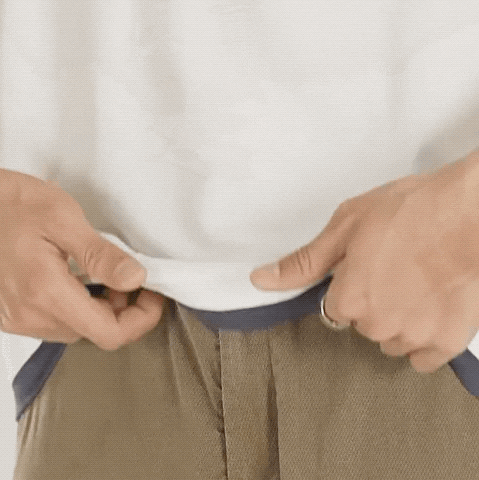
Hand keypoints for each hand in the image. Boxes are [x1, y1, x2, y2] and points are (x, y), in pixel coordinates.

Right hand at [0, 162, 163, 349]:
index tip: (153, 294)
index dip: (141, 319)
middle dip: (123, 309)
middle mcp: (30, 317)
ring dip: (100, 308)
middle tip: (127, 275)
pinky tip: (77, 279)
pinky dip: (77, 307)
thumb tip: (136, 278)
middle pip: (95, 333)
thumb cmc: (7, 204)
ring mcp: (17, 319)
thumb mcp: (63, 219)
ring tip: (101, 273)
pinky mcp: (10, 315)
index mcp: (46, 294)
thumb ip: (102, 255)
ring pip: (77, 329)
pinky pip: (56, 323)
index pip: (109, 334)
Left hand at [250, 152, 478, 372]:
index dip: (349, 286)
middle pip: (363, 324)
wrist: (470, 213)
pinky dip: (424, 339)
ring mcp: (413, 337)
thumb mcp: (345, 227)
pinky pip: (422, 358)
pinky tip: (430, 310)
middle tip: (395, 268)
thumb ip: (303, 263)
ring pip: (391, 339)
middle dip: (373, 302)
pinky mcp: (446, 341)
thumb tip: (259, 280)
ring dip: (398, 320)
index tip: (366, 268)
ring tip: (417, 284)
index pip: (335, 309)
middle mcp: (376, 326)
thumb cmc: (408, 211)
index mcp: (348, 299)